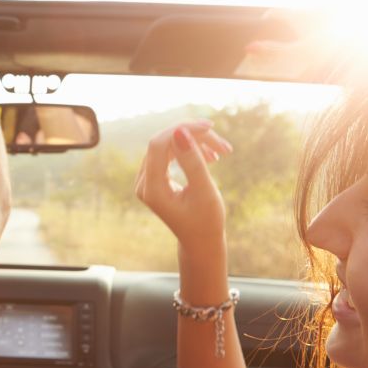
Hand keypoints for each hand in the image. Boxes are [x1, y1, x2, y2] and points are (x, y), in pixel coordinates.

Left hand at [134, 120, 232, 249]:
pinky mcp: (155, 178)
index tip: (209, 127)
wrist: (200, 240)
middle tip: (223, 145)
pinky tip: (211, 157)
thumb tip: (180, 131)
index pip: (158, 145)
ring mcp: (147, 180)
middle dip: (193, 137)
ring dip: (195, 144)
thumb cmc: (206, 221)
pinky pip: (170, 153)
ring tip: (221, 152)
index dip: (182, 130)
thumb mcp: (204, 191)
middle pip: (164, 143)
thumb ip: (192, 161)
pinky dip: (190, 151)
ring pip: (169, 146)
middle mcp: (144, 183)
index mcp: (152, 190)